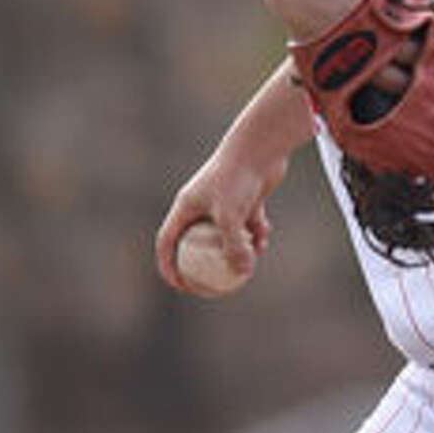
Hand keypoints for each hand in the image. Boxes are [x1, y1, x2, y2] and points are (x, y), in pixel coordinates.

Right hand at [155, 145, 285, 293]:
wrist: (258, 146)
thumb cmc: (238, 178)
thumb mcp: (232, 216)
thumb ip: (235, 247)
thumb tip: (243, 274)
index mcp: (186, 207)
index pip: (167, 242)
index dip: (169, 267)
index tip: (180, 286)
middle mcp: (202, 204)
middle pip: (197, 242)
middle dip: (205, 266)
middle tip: (214, 287)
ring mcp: (224, 202)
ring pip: (227, 236)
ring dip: (240, 250)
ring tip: (252, 258)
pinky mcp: (245, 198)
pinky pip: (248, 224)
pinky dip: (257, 232)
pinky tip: (266, 234)